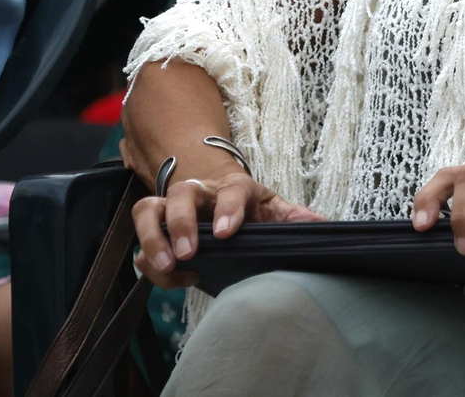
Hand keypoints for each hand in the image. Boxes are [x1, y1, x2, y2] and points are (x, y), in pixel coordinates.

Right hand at [131, 165, 323, 290]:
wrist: (221, 198)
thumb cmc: (250, 208)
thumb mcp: (275, 210)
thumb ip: (297, 219)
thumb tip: (325, 227)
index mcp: (233, 187)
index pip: (231, 190)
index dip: (227, 209)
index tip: (225, 233)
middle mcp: (200, 193)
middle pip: (182, 193)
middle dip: (180, 223)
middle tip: (188, 253)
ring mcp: (173, 209)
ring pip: (147, 210)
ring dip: (152, 237)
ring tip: (166, 265)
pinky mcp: (157, 230)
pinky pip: (140, 243)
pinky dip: (150, 261)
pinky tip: (177, 277)